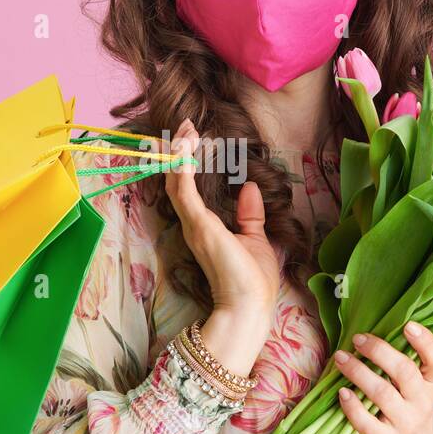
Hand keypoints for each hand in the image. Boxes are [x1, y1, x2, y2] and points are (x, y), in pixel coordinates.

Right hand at [164, 118, 278, 376]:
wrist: (248, 307)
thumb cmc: (252, 281)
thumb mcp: (255, 238)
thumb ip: (250, 214)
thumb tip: (249, 187)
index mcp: (206, 226)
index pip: (190, 188)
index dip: (188, 162)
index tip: (194, 137)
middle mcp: (194, 224)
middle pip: (178, 180)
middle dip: (181, 151)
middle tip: (185, 126)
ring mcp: (194, 225)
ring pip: (177, 182)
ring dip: (180, 154)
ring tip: (185, 130)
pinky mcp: (199, 226)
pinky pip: (183, 192)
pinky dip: (182, 169)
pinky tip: (184, 150)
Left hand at [333, 322, 432, 433]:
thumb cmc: (411, 412)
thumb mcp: (419, 390)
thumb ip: (405, 366)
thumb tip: (370, 334)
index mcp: (432, 384)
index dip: (425, 342)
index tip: (409, 325)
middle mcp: (423, 403)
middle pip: (405, 371)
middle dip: (379, 351)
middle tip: (358, 339)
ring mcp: (406, 423)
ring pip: (382, 393)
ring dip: (358, 372)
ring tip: (340, 358)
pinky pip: (367, 422)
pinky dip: (352, 406)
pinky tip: (341, 392)